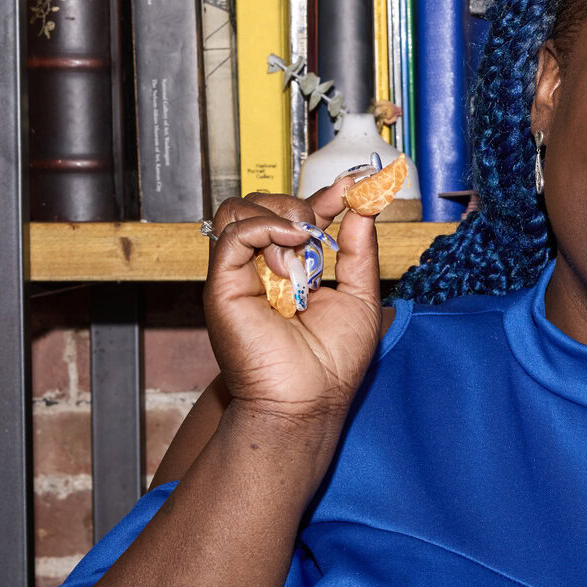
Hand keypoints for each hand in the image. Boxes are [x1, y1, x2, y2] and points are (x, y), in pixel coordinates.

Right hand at [205, 175, 382, 435]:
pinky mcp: (223, 285)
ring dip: (279, 216)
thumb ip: (359, 251)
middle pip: (260, 204)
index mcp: (291, 270)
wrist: (308, 400)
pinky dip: (265, 227)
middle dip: (297, 204)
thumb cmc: (333, 364)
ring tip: (302, 246)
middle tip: (320, 231)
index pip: (294, 216)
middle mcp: (260, 269)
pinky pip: (233, 233)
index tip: (349, 187)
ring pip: (238, 211)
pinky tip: (292, 243)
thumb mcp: (360, 296)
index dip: (319, 197)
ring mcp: (239, 275)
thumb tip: (363, 208)